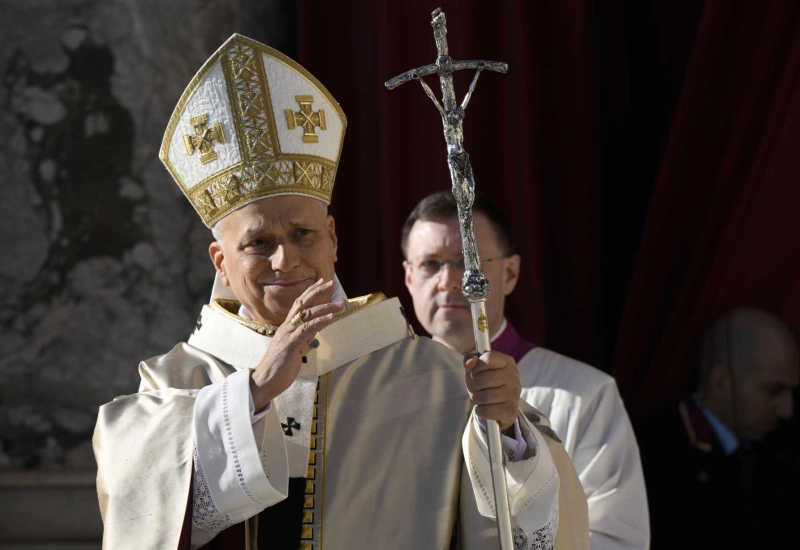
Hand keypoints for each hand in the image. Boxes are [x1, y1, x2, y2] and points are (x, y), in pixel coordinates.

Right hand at [250, 279, 343, 409]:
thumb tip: (316, 329)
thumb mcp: (295, 349)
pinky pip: (306, 330)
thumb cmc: (278, 367)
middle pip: (302, 303)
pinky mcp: (290, 345)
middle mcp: (286, 327)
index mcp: (287, 327)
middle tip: (332, 283)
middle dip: (318, 292)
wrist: (263, 382)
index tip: (323, 283)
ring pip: (307, 314)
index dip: (311, 292)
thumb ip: (304, 337)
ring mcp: (288, 335)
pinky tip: (331, 318)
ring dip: (325, 307)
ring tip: (340, 304)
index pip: (299, 304)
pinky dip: (320, 322)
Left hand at [463, 351, 520, 432]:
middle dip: (474, 385)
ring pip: (484, 397)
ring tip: (481, 398)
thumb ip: (469, 360)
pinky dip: (480, 410)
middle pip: (482, 379)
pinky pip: (486, 411)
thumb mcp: (477, 368)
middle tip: (477, 388)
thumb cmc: (487, 382)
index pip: (488, 358)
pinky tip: (485, 407)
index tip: (476, 373)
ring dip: (476, 399)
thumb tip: (471, 362)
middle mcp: (514, 375)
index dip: (476, 367)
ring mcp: (514, 393)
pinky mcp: (511, 409)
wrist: (500, 404)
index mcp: (507, 361)